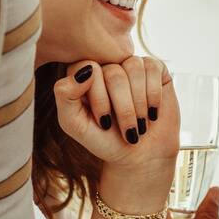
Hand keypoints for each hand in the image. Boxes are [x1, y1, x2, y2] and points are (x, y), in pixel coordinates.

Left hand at [53, 57, 179, 210]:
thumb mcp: (74, 124)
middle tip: (127, 130)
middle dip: (123, 108)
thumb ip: (65, 96)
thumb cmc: (104, 140)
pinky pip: (153, 68)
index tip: (103, 122)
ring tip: (140, 123)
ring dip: (139, 104)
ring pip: (134, 69)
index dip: (99, 98)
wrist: (140, 155)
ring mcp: (130, 64)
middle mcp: (106, 64)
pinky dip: (153, 95)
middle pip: (114, 73)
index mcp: (82, 73)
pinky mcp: (154, 67)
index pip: (87, 68)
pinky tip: (152, 112)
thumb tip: (85, 70)